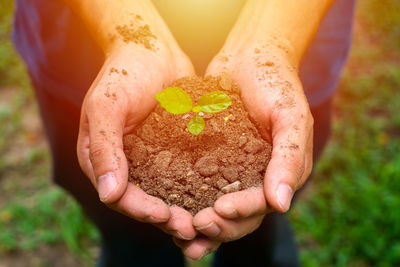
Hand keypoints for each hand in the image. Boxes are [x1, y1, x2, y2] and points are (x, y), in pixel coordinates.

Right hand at [76, 42, 197, 240]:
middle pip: (143, 201)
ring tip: (204, 221)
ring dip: (183, 208)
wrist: (152, 49)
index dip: (140, 210)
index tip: (165, 217)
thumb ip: (104, 149)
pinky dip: (194, 188)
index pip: (119, 196)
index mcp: (101, 158)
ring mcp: (148, 158)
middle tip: (191, 229)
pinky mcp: (170, 149)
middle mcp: (125, 163)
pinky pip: (181, 173)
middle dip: (166, 217)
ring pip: (165, 193)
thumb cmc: (124, 73)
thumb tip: (109, 195)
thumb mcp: (107, 106)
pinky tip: (214, 195)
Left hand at [175, 43, 313, 258]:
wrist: (250, 57)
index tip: (218, 210)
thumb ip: (289, 159)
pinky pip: (200, 184)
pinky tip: (170, 210)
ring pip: (218, 207)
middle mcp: (257, 177)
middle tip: (195, 226)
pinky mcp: (213, 158)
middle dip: (219, 225)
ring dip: (203, 225)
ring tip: (181, 237)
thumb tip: (281, 205)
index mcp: (281, 172)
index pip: (262, 204)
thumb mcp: (290, 117)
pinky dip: (188, 200)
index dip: (242, 212)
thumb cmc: (276, 84)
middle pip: (240, 215)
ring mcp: (234, 170)